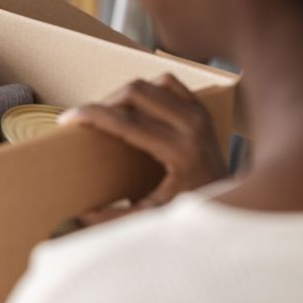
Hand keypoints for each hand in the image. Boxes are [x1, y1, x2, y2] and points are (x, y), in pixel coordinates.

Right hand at [59, 73, 225, 225]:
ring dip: (124, 95)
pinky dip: (147, 89)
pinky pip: (169, 83)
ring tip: (109, 116)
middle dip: (104, 103)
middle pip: (134, 92)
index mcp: (179, 150)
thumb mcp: (154, 219)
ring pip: (150, 83)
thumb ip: (117, 219)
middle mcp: (192, 125)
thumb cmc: (193, 213)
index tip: (66, 119)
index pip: (125, 120)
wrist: (235, 207)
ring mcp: (199, 114)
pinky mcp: (202, 110)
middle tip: (87, 122)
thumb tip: (82, 215)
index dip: (90, 115)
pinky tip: (136, 107)